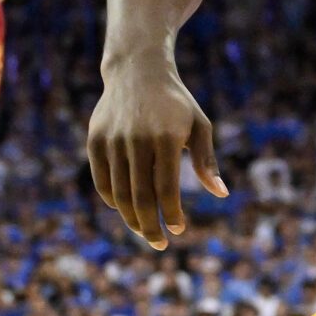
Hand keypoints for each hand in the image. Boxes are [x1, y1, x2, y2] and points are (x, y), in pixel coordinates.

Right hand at [87, 57, 226, 249]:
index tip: (179, 229)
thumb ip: (207, 161)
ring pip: (118, 193)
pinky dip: (112, 200)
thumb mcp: (199, 125)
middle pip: (140, 197)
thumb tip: (221, 194)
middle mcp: (137, 139)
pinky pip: (101, 180)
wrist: (137, 70)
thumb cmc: (176, 103)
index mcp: (166, 137)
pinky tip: (125, 210)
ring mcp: (112, 140)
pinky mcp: (95, 139)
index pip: (166, 188)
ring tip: (144, 231)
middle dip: (150, 227)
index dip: (172, 214)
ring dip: (131, 218)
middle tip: (160, 244)